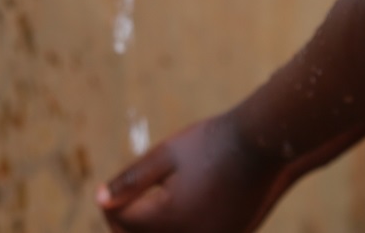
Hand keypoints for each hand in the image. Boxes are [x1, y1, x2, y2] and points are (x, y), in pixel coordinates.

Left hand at [95, 114, 287, 232]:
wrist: (265, 143)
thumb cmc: (212, 141)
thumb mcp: (166, 154)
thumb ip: (131, 181)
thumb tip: (100, 199)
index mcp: (170, 218)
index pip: (122, 222)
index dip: (109, 205)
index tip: (106, 192)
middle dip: (123, 226)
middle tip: (116, 206)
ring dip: (148, 232)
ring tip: (141, 211)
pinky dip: (177, 231)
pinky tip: (173, 215)